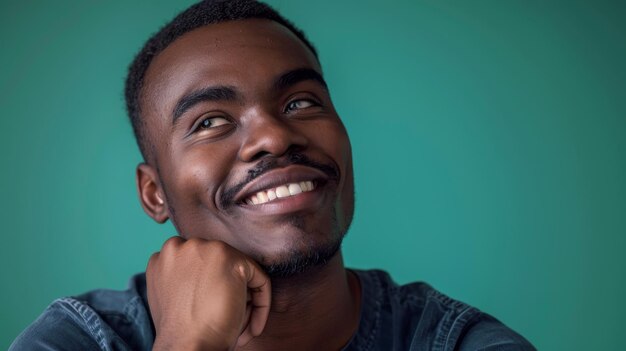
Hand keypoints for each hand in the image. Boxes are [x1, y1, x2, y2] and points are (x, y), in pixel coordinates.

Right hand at [146, 237, 270, 349]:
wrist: (185, 347)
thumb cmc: (181, 332)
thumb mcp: (173, 296)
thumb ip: (184, 277)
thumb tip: (210, 278)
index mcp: (165, 256)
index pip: (200, 265)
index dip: (210, 290)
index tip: (214, 311)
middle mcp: (181, 245)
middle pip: (219, 267)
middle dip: (227, 291)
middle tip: (227, 319)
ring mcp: (206, 249)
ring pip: (239, 272)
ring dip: (242, 300)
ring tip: (237, 324)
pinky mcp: (231, 260)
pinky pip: (259, 280)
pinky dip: (261, 304)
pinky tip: (252, 327)